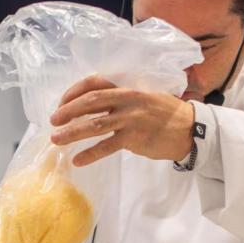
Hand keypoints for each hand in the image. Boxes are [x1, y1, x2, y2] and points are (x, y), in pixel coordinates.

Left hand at [49, 75, 194, 166]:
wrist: (190, 128)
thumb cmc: (164, 113)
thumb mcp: (143, 95)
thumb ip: (120, 97)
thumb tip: (91, 105)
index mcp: (127, 85)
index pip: (94, 83)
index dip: (73, 92)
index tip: (61, 103)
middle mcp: (127, 99)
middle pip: (89, 102)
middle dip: (67, 112)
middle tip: (53, 121)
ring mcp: (130, 119)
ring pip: (94, 125)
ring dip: (72, 132)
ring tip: (57, 139)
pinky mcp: (134, 138)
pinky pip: (106, 146)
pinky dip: (90, 153)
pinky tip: (78, 159)